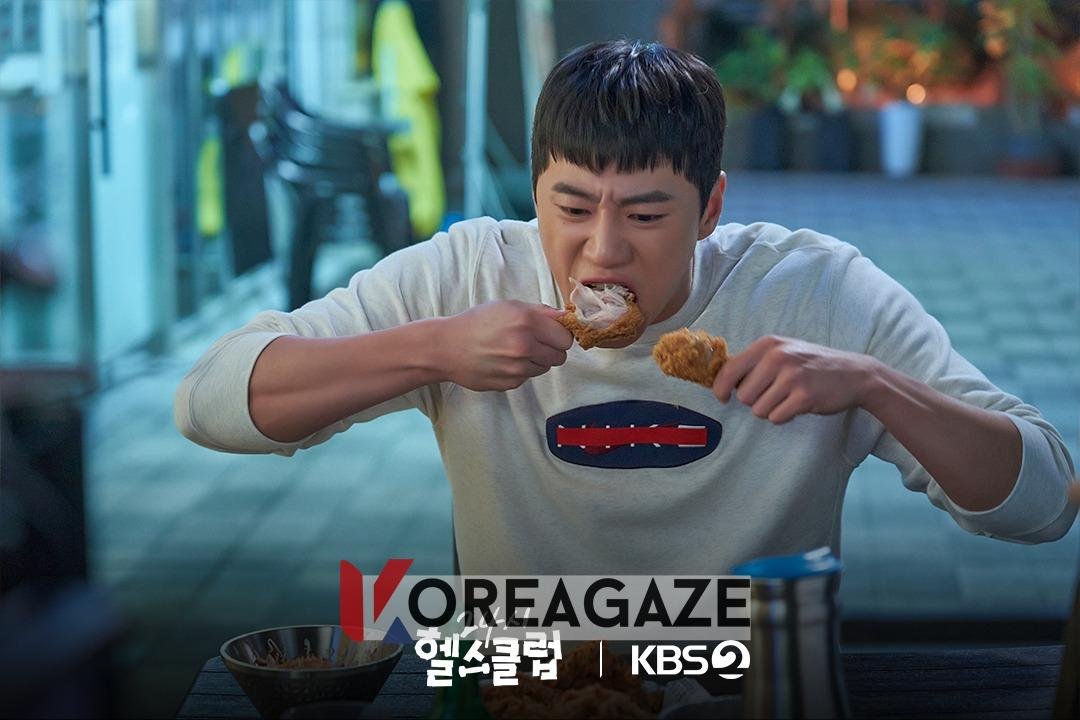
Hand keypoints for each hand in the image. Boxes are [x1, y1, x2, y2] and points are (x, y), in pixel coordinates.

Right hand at [442, 301, 572, 390]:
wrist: (447, 348)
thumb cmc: (477, 322)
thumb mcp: (508, 306)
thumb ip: (540, 312)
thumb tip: (565, 317)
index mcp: (527, 321)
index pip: (565, 337)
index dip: (560, 334)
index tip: (552, 333)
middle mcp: (524, 346)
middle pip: (560, 356)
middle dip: (552, 349)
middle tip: (536, 342)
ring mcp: (518, 367)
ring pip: (545, 367)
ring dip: (537, 360)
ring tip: (515, 351)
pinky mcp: (510, 383)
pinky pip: (528, 376)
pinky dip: (521, 370)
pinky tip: (504, 361)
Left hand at [712, 336, 879, 423]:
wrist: (854, 373)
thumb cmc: (811, 364)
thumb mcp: (783, 351)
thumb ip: (754, 362)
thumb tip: (721, 380)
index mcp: (768, 344)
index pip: (729, 370)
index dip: (720, 388)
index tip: (723, 398)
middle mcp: (777, 357)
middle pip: (743, 396)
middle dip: (755, 401)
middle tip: (774, 395)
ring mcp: (792, 376)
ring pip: (759, 410)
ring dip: (770, 410)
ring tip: (787, 398)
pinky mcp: (804, 396)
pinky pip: (777, 418)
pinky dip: (784, 417)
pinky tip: (798, 405)